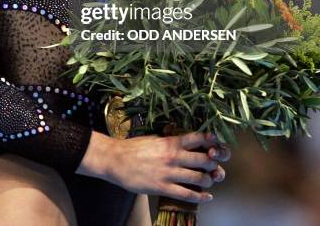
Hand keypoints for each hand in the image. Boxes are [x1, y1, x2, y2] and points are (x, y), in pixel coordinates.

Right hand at [77, 131, 230, 203]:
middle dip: (214, 163)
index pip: (197, 138)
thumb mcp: (154, 138)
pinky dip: (200, 197)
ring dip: (209, 180)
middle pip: (204, 159)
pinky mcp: (163, 187)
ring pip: (198, 177)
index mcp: (170, 141)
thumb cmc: (134, 147)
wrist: (116, 160)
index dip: (212, 141)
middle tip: (217, 165)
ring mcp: (169, 173)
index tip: (219, 144)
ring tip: (210, 180)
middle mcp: (173, 156)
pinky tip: (207, 197)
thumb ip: (170, 140)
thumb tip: (184, 140)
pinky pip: (187, 194)